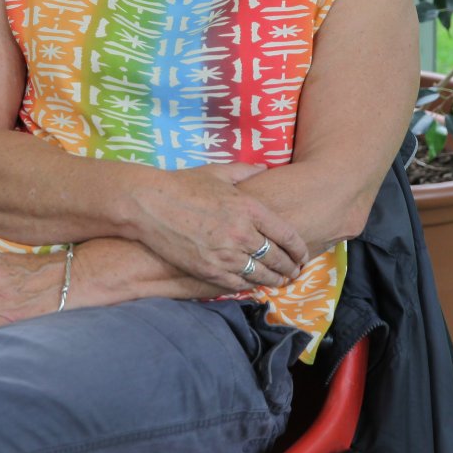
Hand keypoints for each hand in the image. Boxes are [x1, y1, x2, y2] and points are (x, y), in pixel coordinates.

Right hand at [127, 163, 307, 292]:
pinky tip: (255, 285)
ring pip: (261, 275)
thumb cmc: (182, 185)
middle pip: (277, 258)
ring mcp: (225, 255)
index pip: (286, 235)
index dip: (299, 249)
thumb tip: (264, 167)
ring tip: (280, 282)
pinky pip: (239, 284)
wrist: (149, 205)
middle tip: (296, 272)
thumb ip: (246, 170)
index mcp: (249, 208)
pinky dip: (250, 286)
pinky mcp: (209, 270)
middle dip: (290, 268)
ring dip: (274, 280)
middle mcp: (242, 233)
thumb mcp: (218, 172)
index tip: (303, 255)